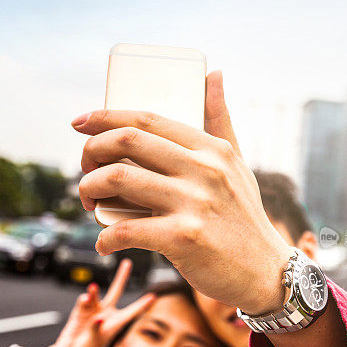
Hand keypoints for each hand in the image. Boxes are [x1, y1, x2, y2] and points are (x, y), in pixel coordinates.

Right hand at [32, 260, 154, 346]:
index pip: (132, 311)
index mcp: (115, 324)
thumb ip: (96, 328)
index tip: (154, 295)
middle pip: (116, 291)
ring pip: (97, 295)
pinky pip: (84, 301)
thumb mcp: (93, 342)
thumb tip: (99, 317)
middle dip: (121, 277)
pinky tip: (84, 299)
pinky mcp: (80, 312)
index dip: (143, 303)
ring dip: (95, 291)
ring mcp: (93, 312)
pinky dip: (84, 299)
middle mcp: (105, 314)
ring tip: (93, 288)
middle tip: (127, 263)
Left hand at [72, 72, 290, 313]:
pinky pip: (125, 231)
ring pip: (116, 180)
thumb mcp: (237, 164)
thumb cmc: (244, 218)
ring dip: (88, 189)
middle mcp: (203, 170)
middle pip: (126, 141)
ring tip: (89, 203)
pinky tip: (104, 244)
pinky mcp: (183, 238)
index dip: (105, 117)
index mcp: (211, 149)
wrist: (266, 272)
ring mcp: (193, 203)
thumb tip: (213, 73)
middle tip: (85, 169)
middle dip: (90, 151)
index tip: (80, 123)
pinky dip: (104, 238)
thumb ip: (220, 121)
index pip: (147, 120)